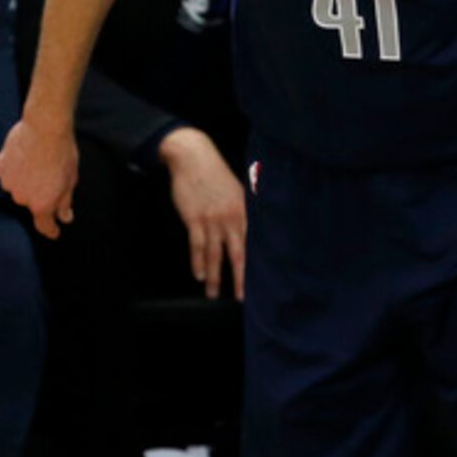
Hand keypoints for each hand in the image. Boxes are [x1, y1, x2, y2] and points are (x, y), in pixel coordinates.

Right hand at [0, 117, 77, 237]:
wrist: (45, 126)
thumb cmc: (62, 152)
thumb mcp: (71, 179)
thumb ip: (65, 202)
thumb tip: (65, 217)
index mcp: (42, 204)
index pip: (44, 225)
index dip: (50, 230)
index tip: (54, 232)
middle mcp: (22, 198)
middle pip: (31, 201)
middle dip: (39, 192)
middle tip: (49, 173)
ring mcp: (8, 183)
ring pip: (17, 186)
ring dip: (25, 179)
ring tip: (36, 160)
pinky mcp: (0, 167)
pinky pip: (7, 171)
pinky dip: (14, 166)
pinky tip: (24, 154)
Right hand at [160, 126, 245, 299]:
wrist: (194, 158)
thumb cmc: (215, 174)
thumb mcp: (237, 190)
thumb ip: (245, 210)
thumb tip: (253, 229)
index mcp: (244, 212)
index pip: (253, 243)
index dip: (256, 263)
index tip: (262, 281)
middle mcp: (231, 218)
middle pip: (238, 254)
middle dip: (241, 278)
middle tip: (242, 298)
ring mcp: (212, 220)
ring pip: (214, 254)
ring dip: (215, 277)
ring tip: (213, 294)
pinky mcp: (194, 219)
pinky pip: (196, 245)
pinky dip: (197, 262)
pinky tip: (199, 275)